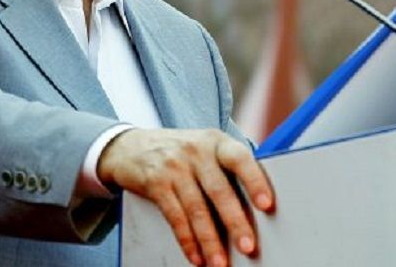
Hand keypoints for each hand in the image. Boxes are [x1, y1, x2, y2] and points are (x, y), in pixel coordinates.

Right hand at [96, 128, 273, 266]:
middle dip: (235, 222)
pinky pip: (174, 216)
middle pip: (219, 190)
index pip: (240, 159)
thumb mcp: (204, 147)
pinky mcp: (155, 183)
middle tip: (247, 247)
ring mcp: (174, 167)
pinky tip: (196, 256)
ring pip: (196, 209)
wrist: (128, 145)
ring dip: (210, 240)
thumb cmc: (178, 151)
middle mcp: (195, 151)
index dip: (254, 181)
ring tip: (220, 262)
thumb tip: (258, 209)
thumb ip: (227, 168)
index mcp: (215, 142)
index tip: (266, 205)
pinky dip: (187, 240)